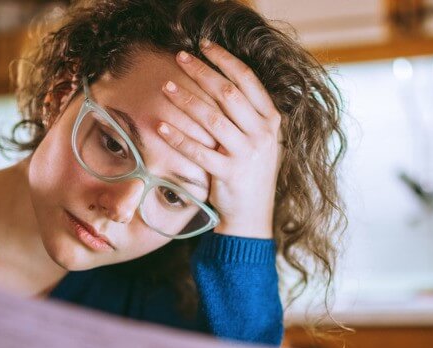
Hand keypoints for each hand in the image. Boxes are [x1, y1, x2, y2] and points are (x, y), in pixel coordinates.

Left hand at [158, 40, 282, 238]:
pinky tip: (161, 126)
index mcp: (271, 121)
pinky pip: (199, 151)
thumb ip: (247, 114)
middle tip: (180, 57)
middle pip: (228, 93)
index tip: (204, 45)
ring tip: (166, 86)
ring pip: (212, 119)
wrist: (252, 216)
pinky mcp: (229, 175)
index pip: (248, 80)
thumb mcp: (260, 140)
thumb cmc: (250, 173)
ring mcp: (247, 155)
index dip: (225, 59)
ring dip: (186, 100)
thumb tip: (221, 79)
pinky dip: (178, 138)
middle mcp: (262, 135)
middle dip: (202, 72)